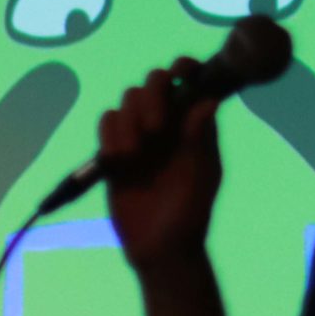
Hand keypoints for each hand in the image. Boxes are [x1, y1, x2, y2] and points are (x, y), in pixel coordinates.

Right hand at [97, 57, 223, 270]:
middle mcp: (167, 123)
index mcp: (194, 124)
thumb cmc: (189, 214)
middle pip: (153, 82)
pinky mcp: (114, 149)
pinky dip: (110, 135)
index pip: (190, 82)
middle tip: (156, 126)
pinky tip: (120, 161)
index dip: (185, 68)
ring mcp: (139, 134)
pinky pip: (107, 123)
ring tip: (135, 154)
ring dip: (130, 121)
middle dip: (152, 95)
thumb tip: (208, 100)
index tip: (181, 72)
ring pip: (127, 99)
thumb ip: (201, 139)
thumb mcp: (201, 176)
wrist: (158, 247)